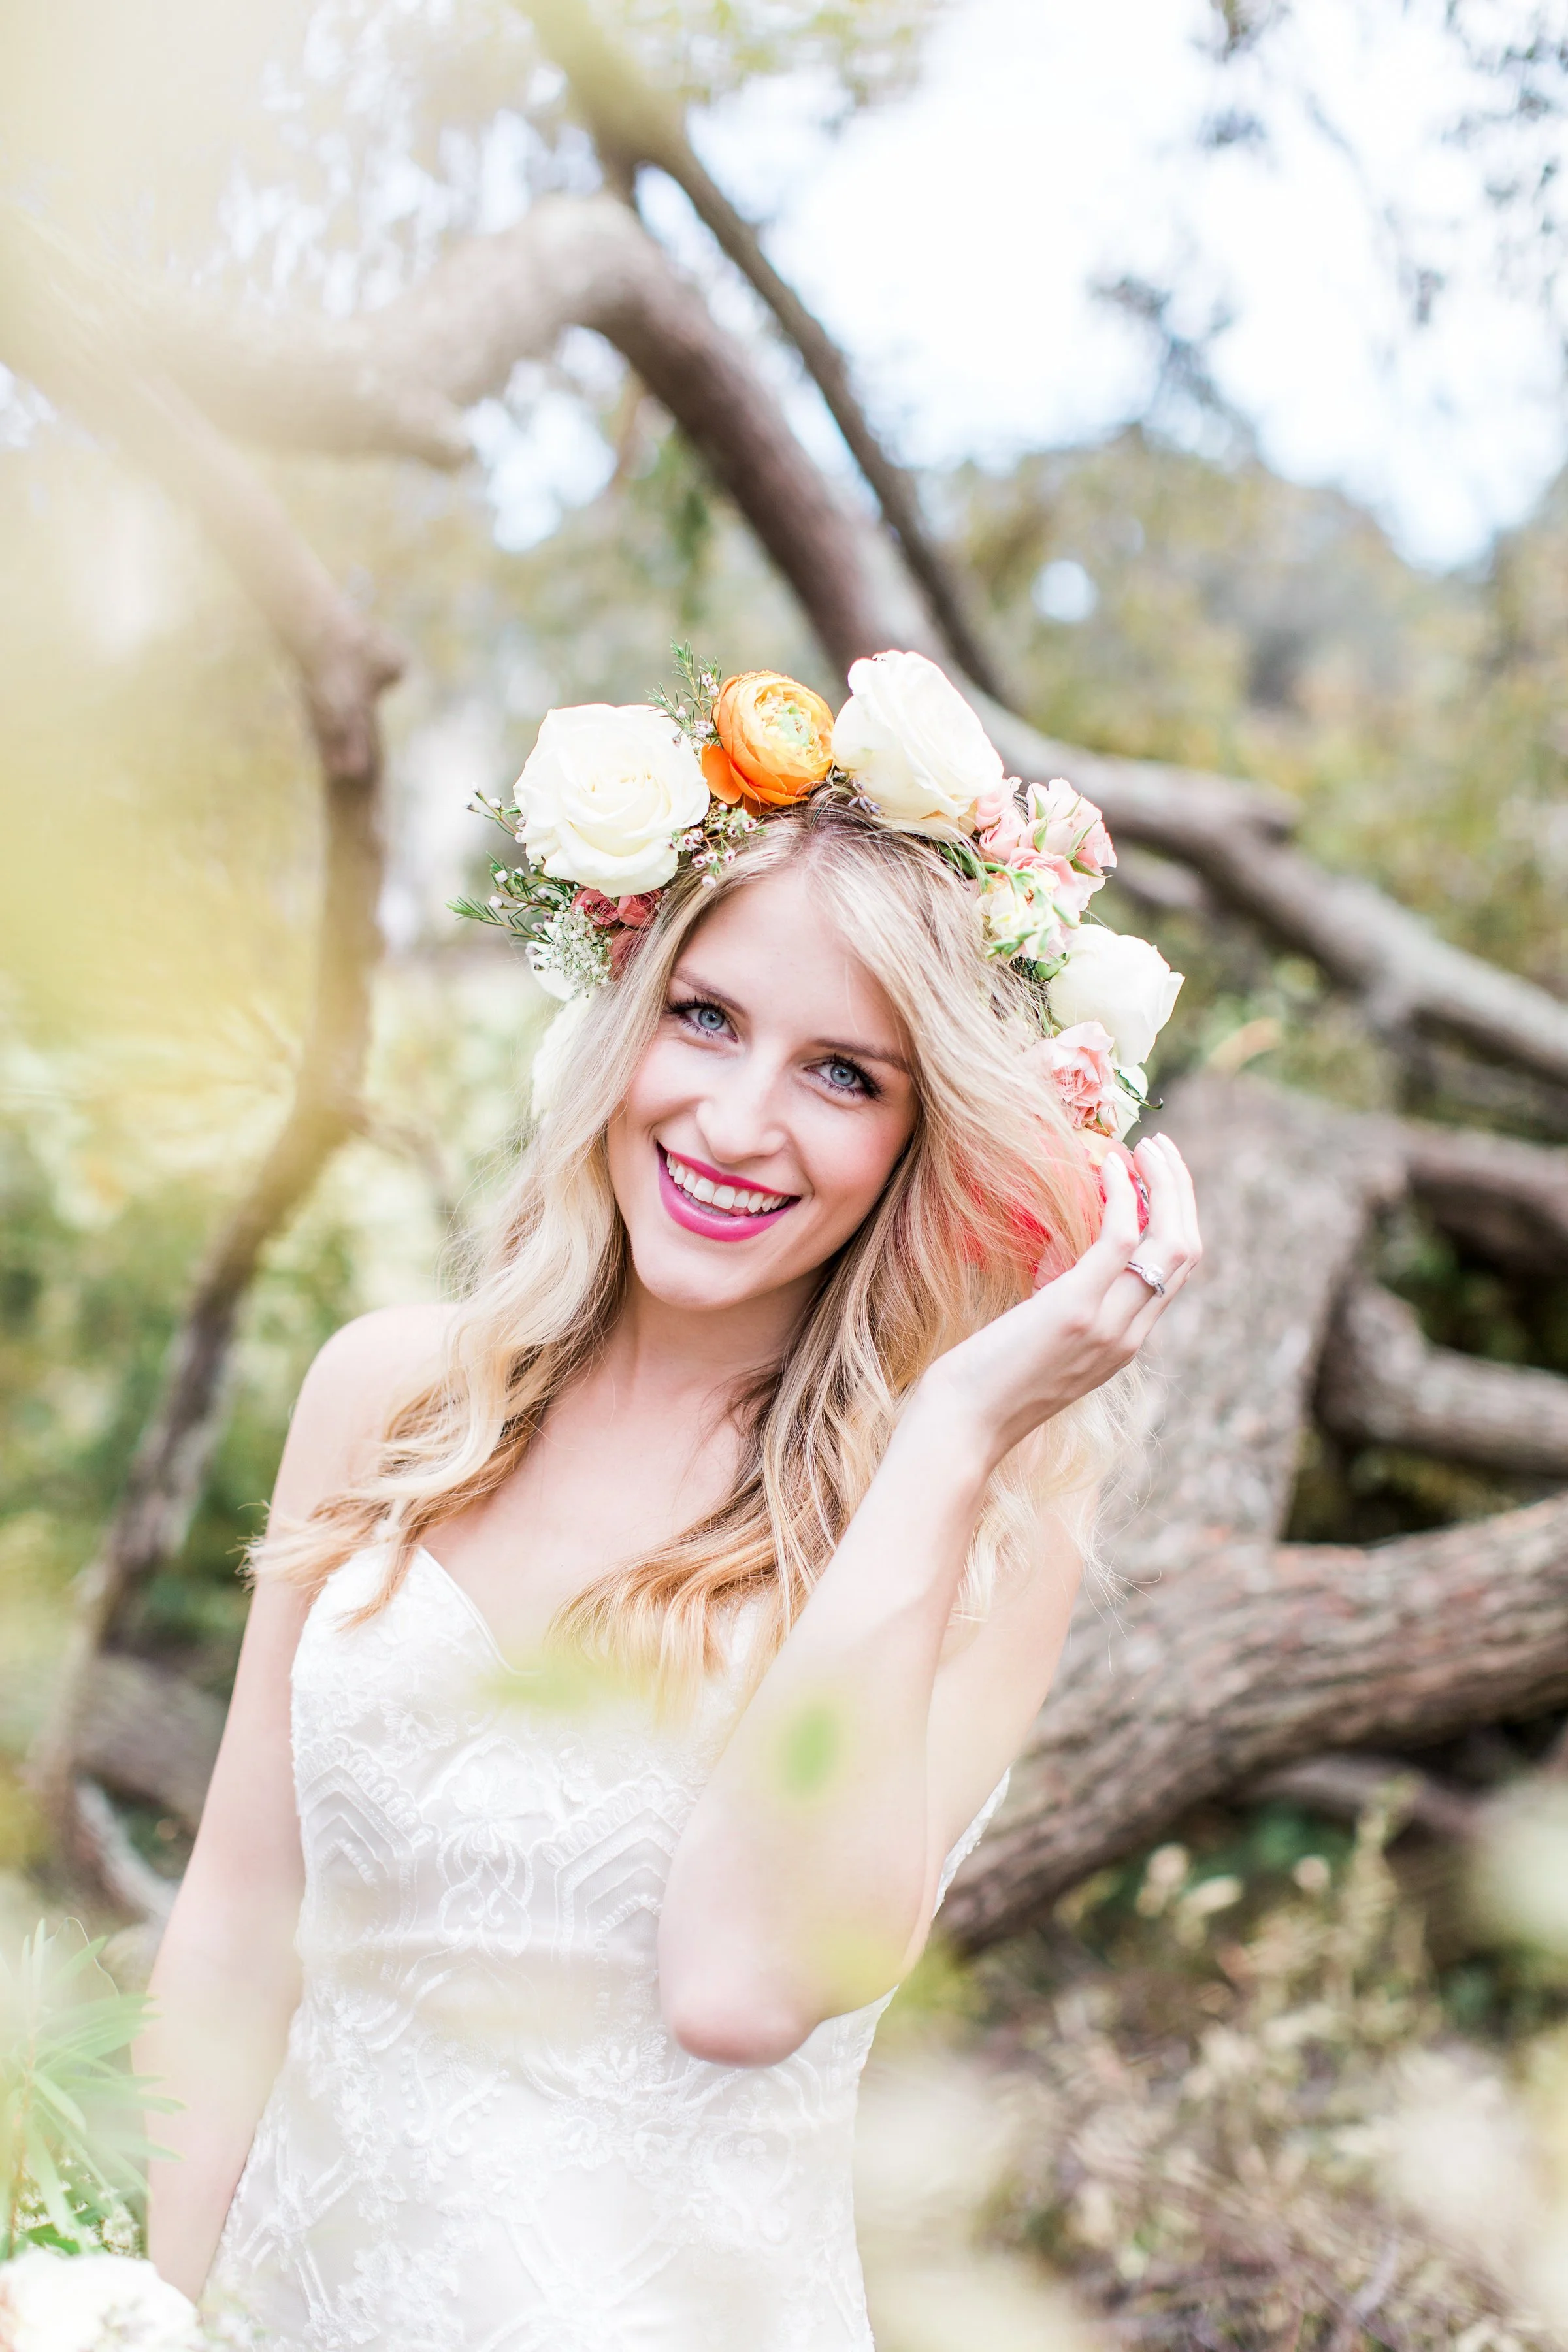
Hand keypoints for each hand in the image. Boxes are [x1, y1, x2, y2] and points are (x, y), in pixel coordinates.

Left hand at [917, 1133, 1201, 1470]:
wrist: (962, 1427)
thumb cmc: (984, 1386)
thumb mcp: (1039, 1347)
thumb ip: (1065, 1313)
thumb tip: (1059, 1268)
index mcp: (1125, 1344)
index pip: (1174, 1272)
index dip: (1174, 1217)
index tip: (1155, 1176)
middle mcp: (1129, 1335)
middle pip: (1185, 1251)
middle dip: (1180, 1192)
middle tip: (1159, 1148)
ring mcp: (1108, 1324)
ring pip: (1168, 1241)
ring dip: (1164, 1183)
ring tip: (1143, 1145)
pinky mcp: (1075, 1309)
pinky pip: (1120, 1238)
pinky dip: (1122, 1194)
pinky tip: (1107, 1165)